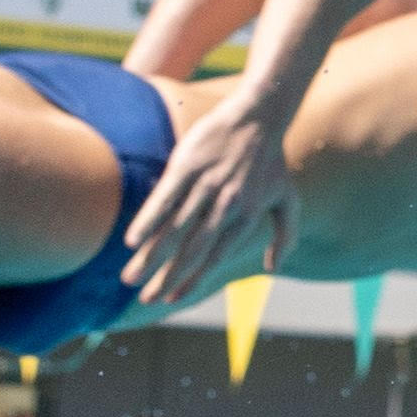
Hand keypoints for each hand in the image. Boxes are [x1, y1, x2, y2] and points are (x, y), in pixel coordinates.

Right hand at [120, 89, 302, 308]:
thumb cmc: (272, 163)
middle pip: (191, 249)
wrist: (258, 117)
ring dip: (151, 256)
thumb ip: (285, 237)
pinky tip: (132, 240)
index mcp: (247, 216)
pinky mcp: (186, 166)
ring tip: (129, 278)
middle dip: (167, 276)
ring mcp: (205, 185)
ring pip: (175, 228)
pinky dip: (149, 219)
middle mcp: (226, 205)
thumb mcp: (287, 200)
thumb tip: (272, 269)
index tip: (173, 299)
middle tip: (145, 299)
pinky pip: (164, 198)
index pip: (215, 256)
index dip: (193, 279)